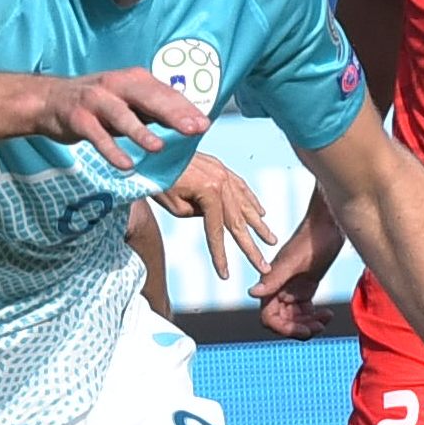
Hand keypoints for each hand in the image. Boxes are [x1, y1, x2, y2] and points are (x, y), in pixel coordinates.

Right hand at [28, 67, 206, 169]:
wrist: (48, 100)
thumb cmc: (96, 103)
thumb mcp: (127, 101)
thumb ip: (152, 110)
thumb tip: (189, 122)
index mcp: (132, 79)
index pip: (164, 93)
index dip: (186, 108)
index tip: (205, 124)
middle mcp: (115, 85)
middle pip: (148, 98)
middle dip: (172, 114)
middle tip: (194, 130)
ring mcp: (95, 100)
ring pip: (121, 115)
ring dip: (140, 131)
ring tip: (159, 147)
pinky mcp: (77, 118)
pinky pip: (96, 135)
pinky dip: (110, 150)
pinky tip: (125, 165)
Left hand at [155, 151, 275, 280]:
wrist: (152, 149)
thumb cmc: (156, 178)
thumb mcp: (174, 205)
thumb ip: (198, 215)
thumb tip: (212, 220)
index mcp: (210, 192)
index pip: (218, 231)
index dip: (221, 255)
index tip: (225, 275)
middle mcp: (222, 181)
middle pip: (239, 221)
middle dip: (251, 247)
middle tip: (264, 267)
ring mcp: (223, 172)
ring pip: (245, 204)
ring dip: (259, 225)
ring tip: (271, 241)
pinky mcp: (219, 167)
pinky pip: (241, 187)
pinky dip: (252, 201)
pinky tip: (260, 213)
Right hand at [248, 197, 344, 337]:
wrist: (329, 225)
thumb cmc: (312, 239)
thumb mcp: (294, 261)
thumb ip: (274, 278)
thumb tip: (252, 293)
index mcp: (271, 283)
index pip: (269, 317)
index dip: (284, 328)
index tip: (304, 330)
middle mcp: (279, 288)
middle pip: (283, 322)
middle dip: (299, 328)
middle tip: (319, 327)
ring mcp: (292, 289)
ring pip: (295, 319)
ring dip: (309, 324)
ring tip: (326, 318)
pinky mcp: (305, 287)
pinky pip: (306, 311)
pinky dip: (316, 316)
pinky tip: (328, 313)